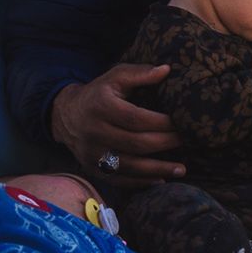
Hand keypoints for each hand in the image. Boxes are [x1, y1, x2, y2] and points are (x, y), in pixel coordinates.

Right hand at [49, 64, 183, 180]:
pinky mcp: (93, 168)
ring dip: (158, 169)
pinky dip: (141, 182)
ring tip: (181, 169)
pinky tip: (160, 180)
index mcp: (101, 106)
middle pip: (136, 143)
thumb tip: (166, 70)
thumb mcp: (115, 77)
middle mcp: (95, 131)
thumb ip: (140, 73)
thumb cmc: (98, 94)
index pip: (136, 118)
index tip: (180, 122)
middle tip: (185, 140)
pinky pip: (120, 180)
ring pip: (130, 166)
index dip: (161, 123)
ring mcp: (92, 153)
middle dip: (165, 143)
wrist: (66, 115)